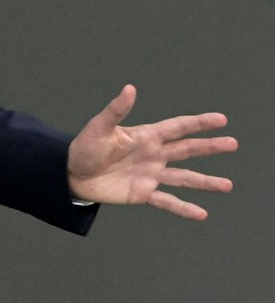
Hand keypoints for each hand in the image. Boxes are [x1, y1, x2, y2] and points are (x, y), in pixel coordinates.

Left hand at [67, 85, 235, 219]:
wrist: (70, 174)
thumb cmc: (84, 148)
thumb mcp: (99, 128)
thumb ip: (116, 110)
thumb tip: (130, 88)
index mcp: (146, 137)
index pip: (178, 128)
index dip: (199, 124)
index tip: (221, 120)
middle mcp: (153, 155)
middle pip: (188, 150)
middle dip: (210, 147)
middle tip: (233, 144)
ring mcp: (150, 175)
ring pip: (183, 178)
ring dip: (205, 182)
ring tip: (227, 185)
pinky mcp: (142, 193)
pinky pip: (167, 201)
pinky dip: (184, 208)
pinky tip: (201, 214)